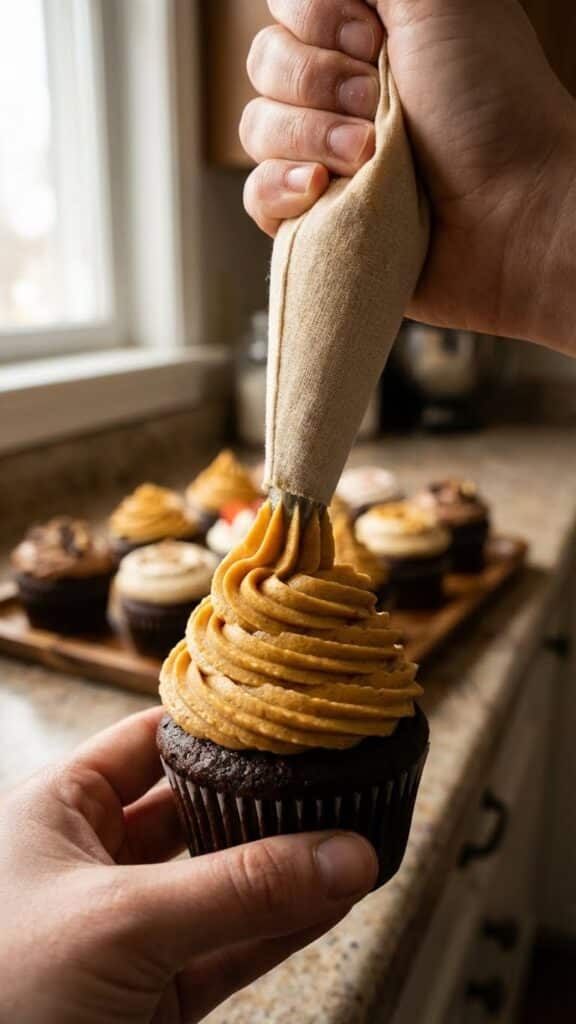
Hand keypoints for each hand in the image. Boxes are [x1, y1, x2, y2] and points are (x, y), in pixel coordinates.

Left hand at [0, 708, 376, 1023]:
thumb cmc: (2, 995)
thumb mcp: (118, 921)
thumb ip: (236, 888)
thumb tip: (341, 855)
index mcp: (59, 810)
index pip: (150, 741)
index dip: (216, 727)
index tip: (286, 716)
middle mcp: (94, 861)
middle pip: (197, 811)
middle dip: (263, 800)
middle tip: (334, 777)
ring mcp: (128, 931)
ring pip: (222, 886)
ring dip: (286, 870)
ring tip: (352, 839)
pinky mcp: (153, 995)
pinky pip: (230, 948)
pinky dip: (283, 929)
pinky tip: (331, 901)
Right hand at [242, 0, 575, 351]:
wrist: (512, 213)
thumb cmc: (491, 106)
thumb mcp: (439, 2)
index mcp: (368, 38)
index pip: (288, 10)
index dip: (317, 22)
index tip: (375, 43)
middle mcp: (341, 94)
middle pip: (264, 64)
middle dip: (316, 83)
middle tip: (375, 106)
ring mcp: (325, 159)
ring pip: (256, 129)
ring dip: (308, 137)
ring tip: (366, 156)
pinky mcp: (317, 219)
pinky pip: (256, 195)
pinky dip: (279, 189)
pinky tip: (319, 192)